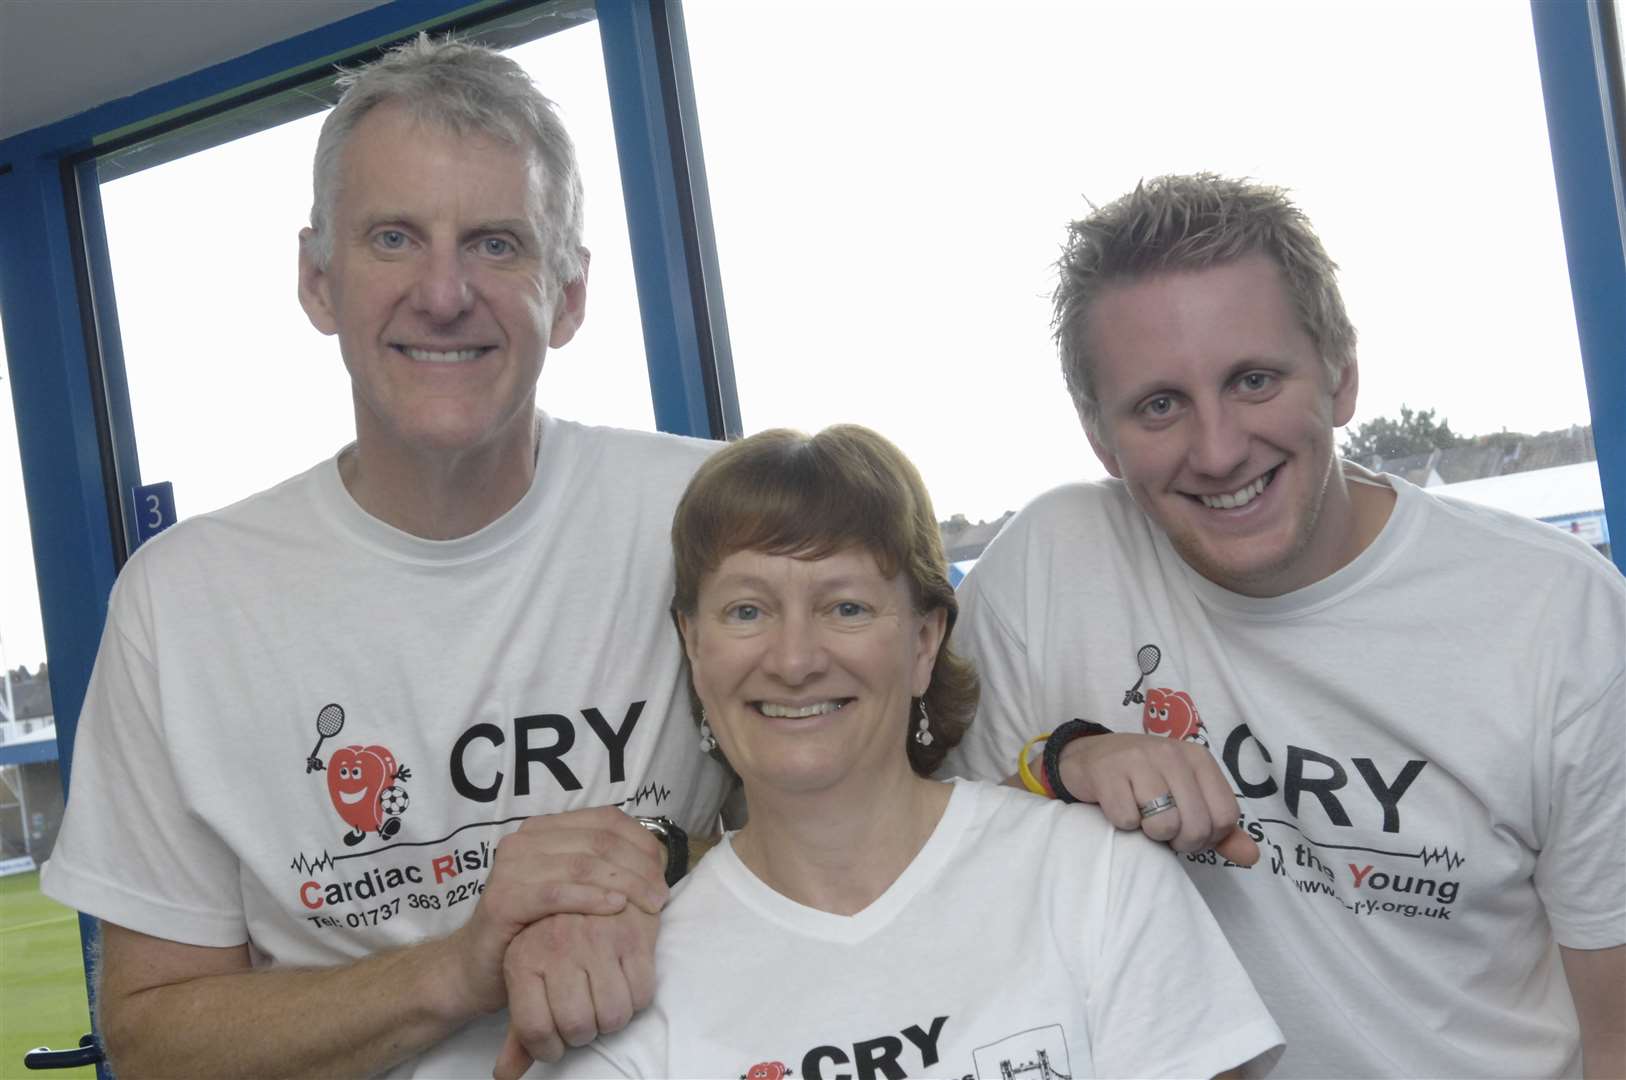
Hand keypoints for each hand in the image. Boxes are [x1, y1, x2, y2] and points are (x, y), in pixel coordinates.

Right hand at [447, 807, 667, 1018]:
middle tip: (661, 896)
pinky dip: (591, 898)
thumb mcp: (572, 889)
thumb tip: (656, 860)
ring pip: (583, 864)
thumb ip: (603, 867)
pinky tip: (616, 908)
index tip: (663, 874)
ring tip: (650, 906)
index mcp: (545, 828)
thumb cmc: (535, 928)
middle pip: (599, 841)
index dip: (642, 843)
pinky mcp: (503, 898)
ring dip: (624, 884)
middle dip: (638, 868)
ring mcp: (511, 866)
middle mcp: (524, 839)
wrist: (478, 966)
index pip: (606, 820)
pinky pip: (556, 893)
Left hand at [493, 906, 659, 1077]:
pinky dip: (636, 998)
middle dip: (584, 1033)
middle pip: (577, 1027)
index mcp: (523, 957)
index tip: (556, 1043)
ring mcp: (596, 938)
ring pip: (614, 1016)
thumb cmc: (551, 935)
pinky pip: (642, 994)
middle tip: (584, 1017)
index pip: (534, 1030)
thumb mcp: (526, 973)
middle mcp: (557, 945)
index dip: (548, 1048)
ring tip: (604, 998)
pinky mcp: (633, 934)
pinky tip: (625, 981)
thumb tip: (506, 1074)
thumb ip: (518, 1027)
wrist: (587, 876)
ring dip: (612, 1018)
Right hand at [1056, 733, 1258, 865]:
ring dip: (1150, 834)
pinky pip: (1127, 820)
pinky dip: (1122, 824)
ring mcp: (1138, 759)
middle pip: (1196, 826)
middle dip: (1178, 841)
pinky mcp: (1107, 772)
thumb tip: (1251, 857)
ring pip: (1164, 824)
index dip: (1207, 837)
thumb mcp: (1187, 797)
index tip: (1186, 831)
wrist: (1090, 757)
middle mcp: (1172, 753)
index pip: (1225, 817)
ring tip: (1140, 818)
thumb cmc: (1144, 782)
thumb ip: (1220, 828)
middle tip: (1160, 830)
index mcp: (1199, 759)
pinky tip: (1117, 807)